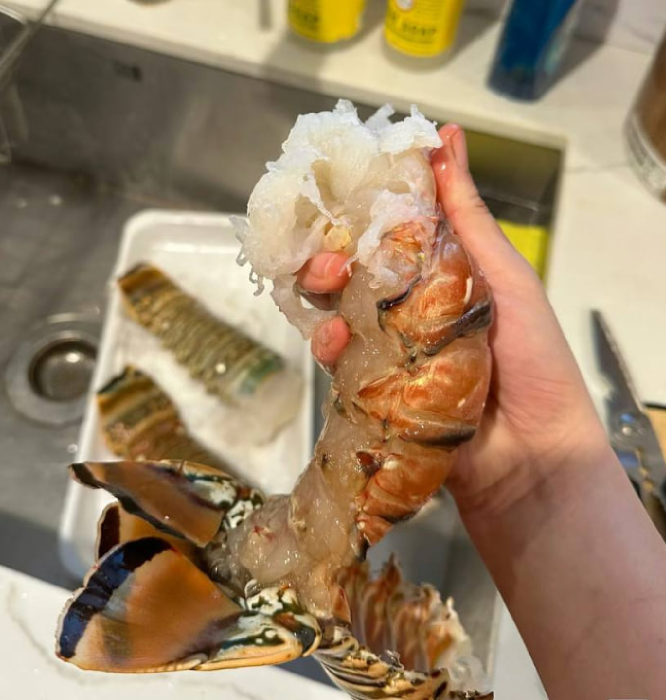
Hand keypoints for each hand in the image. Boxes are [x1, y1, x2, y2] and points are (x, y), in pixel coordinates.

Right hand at [297, 124, 609, 518]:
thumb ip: (468, 217)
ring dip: (322, 298)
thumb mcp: (504, 278)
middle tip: (325, 256)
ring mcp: (390, 352)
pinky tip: (329, 340)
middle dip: (331, 258)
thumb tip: (446, 139)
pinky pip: (340, 363)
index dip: (361, 216)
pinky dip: (328, 346)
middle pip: (355, 276)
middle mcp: (411, 312)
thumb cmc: (533, 361)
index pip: (391, 237)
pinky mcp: (374, 392)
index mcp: (441, 278)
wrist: (533, 456)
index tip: (337, 197)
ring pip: (339, 314)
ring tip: (322, 289)